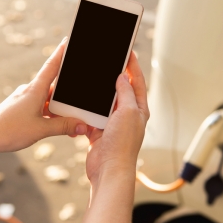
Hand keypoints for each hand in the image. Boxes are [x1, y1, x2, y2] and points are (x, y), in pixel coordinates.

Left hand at [0, 38, 87, 152]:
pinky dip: (50, 115)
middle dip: (68, 96)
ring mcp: (25, 100)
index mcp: (35, 90)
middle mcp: (30, 91)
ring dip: (59, 110)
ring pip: (48, 100)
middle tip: (79, 105)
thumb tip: (82, 126)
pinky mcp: (21, 108)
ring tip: (70, 124)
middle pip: (54, 87)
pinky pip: (40, 107)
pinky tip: (54, 126)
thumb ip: (64, 127)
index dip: (61, 52)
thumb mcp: (42, 129)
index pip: (52, 66)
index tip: (67, 40)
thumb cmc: (9, 130)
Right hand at [85, 52, 148, 183]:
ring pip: (105, 102)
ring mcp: (113, 124)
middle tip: (108, 62)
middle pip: (121, 90)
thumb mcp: (128, 112)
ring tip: (93, 80)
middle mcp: (127, 116)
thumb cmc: (122, 144)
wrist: (109, 169)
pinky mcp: (99, 131)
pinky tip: (82, 102)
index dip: (133, 66)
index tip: (128, 52)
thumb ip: (126, 93)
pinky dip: (88, 109)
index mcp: (139, 110)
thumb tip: (123, 78)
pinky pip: (92, 115)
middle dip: (115, 77)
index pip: (138, 82)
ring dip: (99, 93)